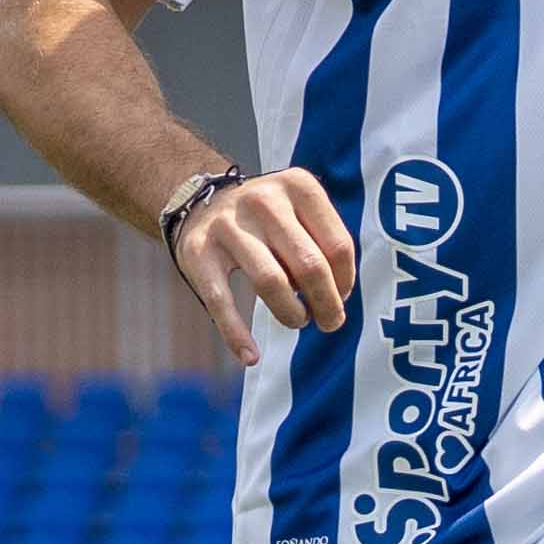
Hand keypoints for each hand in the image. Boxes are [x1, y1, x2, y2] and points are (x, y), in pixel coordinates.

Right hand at [173, 168, 356, 357]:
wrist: (200, 201)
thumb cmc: (265, 219)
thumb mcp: (299, 211)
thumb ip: (322, 243)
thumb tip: (337, 296)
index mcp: (298, 186)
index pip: (338, 246)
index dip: (345, 281)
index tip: (340, 296)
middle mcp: (263, 200)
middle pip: (310, 265)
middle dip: (326, 304)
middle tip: (329, 322)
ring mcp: (228, 225)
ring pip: (271, 283)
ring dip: (292, 314)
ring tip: (297, 321)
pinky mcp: (198, 251)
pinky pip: (222, 301)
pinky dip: (237, 335)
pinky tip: (251, 356)